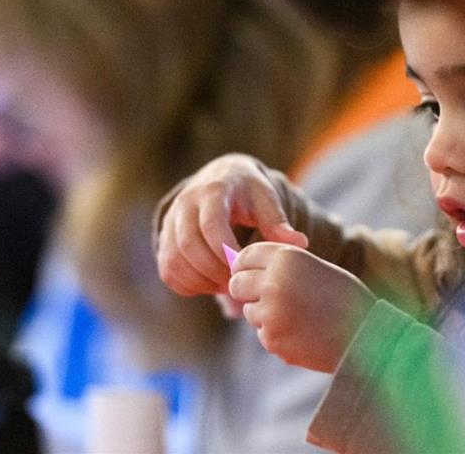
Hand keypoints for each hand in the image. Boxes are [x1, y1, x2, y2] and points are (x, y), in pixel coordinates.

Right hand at [157, 154, 307, 298]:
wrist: (221, 178)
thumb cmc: (248, 192)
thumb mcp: (265, 198)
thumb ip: (278, 221)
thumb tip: (299, 243)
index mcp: (213, 191)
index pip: (211, 224)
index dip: (227, 251)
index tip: (244, 266)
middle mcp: (185, 205)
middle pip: (189, 245)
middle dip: (215, 270)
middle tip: (237, 281)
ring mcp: (171, 223)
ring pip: (175, 261)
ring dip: (201, 281)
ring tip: (227, 284)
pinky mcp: (164, 240)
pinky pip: (168, 271)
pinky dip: (188, 285)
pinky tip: (211, 284)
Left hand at [228, 242, 375, 372]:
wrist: (367, 335)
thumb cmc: (344, 298)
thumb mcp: (314, 267)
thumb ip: (282, 266)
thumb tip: (242, 270)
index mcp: (287, 257)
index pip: (245, 256)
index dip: (245, 266)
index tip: (249, 274)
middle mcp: (274, 281)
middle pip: (237, 284)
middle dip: (247, 292)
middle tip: (266, 298)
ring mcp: (271, 312)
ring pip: (249, 311)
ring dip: (265, 315)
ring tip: (298, 317)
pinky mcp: (272, 338)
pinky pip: (263, 334)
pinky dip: (278, 335)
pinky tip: (303, 334)